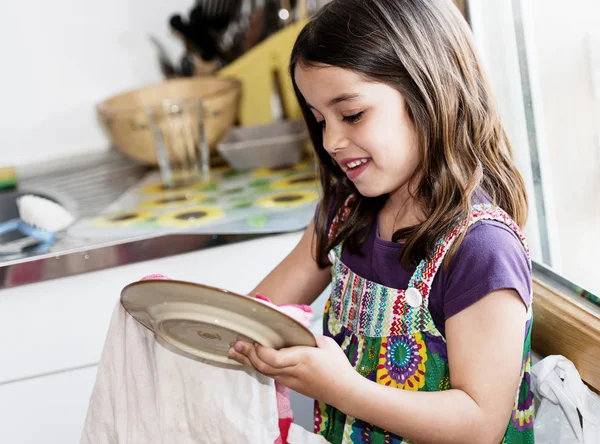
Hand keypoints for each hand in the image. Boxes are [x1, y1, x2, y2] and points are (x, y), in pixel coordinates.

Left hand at [229, 335, 358, 408]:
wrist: (345, 392)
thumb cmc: (338, 366)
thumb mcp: (326, 343)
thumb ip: (307, 336)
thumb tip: (291, 328)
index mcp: (303, 359)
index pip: (274, 359)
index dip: (260, 351)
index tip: (254, 340)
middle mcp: (293, 372)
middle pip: (264, 367)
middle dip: (248, 355)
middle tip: (235, 343)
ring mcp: (290, 381)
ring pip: (264, 372)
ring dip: (248, 362)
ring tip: (234, 352)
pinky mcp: (290, 385)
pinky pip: (270, 375)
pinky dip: (257, 366)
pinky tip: (249, 360)